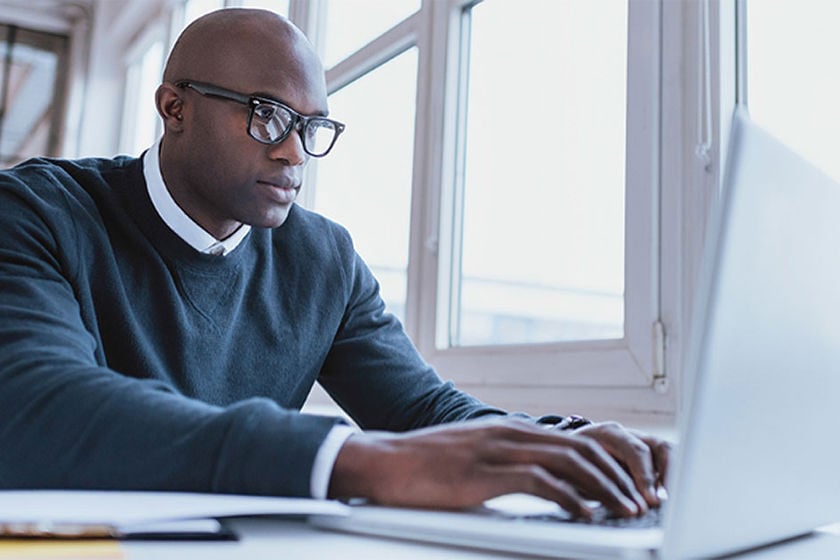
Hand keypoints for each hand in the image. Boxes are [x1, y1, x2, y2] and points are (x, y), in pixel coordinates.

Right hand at [328, 417, 669, 518]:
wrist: (386, 462)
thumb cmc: (427, 465)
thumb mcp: (475, 458)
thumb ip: (508, 465)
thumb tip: (542, 485)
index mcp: (511, 430)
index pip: (575, 442)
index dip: (608, 465)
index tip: (628, 487)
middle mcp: (511, 434)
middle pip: (581, 450)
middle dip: (617, 477)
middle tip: (639, 502)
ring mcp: (499, 450)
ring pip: (569, 464)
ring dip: (604, 489)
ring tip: (624, 510)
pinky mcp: (486, 473)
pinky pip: (540, 483)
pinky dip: (570, 499)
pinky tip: (585, 515)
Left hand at [572, 421, 671, 506]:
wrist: (566, 451)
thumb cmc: (569, 463)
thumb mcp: (571, 470)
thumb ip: (584, 484)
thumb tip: (591, 506)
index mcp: (607, 433)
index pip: (634, 450)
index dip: (644, 476)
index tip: (650, 499)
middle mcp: (628, 435)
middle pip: (657, 448)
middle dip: (664, 477)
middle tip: (663, 503)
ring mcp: (641, 443)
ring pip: (668, 452)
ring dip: (673, 477)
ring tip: (673, 502)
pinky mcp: (649, 456)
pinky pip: (669, 463)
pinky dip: (672, 479)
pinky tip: (670, 499)